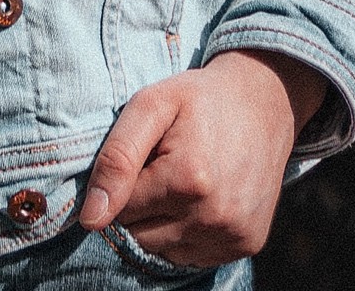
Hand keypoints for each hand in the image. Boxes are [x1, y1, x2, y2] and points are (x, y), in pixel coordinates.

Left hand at [77, 50, 327, 266]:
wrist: (264, 102)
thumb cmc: (199, 99)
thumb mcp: (150, 105)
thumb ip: (116, 159)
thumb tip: (91, 220)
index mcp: (186, 180)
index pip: (121, 211)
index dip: (124, 183)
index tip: (145, 155)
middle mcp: (214, 217)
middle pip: (141, 237)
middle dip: (140, 206)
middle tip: (162, 166)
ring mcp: (234, 235)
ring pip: (165, 251)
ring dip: (163, 223)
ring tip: (181, 181)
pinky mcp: (248, 244)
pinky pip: (195, 256)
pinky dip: (188, 233)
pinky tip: (201, 199)